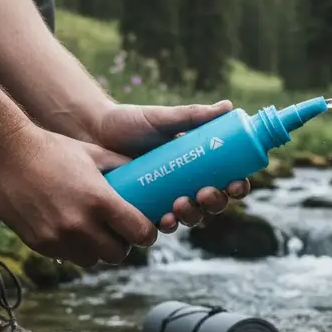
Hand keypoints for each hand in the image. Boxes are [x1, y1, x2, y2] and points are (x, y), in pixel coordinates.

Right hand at [0, 125, 157, 266]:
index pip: (139, 233)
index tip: (145, 229)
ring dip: (98, 250)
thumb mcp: (96, 153)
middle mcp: (80, 224)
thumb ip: (124, 166)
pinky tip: (72, 230)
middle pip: (118, 254)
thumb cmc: (55, 150)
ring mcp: (58, 237)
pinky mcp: (39, 244)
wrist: (5, 154)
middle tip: (120, 231)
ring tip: (96, 232)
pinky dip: (74, 248)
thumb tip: (150, 173)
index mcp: (100, 201)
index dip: (146, 233)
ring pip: (93, 260)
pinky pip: (67, 257)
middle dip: (123, 244)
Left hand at [90, 100, 250, 230]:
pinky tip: (165, 220)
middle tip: (204, 193)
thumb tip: (228, 106)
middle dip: (214, 202)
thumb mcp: (164, 118)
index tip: (235, 183)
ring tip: (180, 203)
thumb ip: (193, 115)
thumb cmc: (131, 123)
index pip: (228, 180)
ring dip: (193, 215)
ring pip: (191, 216)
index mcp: (200, 164)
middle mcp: (187, 184)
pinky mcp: (146, 210)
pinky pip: (162, 225)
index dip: (237, 186)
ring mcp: (167, 198)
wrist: (94, 132)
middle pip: (213, 203)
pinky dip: (167, 225)